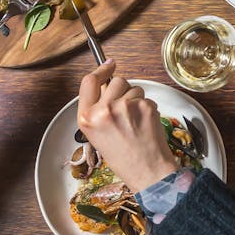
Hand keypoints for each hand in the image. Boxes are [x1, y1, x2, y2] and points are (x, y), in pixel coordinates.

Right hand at [77, 61, 178, 191]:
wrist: (146, 171)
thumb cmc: (123, 158)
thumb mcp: (97, 134)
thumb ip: (98, 109)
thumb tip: (108, 85)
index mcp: (87, 118)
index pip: (88, 81)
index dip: (100, 69)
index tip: (108, 63)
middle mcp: (103, 110)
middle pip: (115, 80)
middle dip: (123, 90)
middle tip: (127, 109)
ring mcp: (125, 107)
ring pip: (134, 87)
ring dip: (137, 99)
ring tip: (136, 121)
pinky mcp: (145, 106)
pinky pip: (147, 98)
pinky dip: (148, 108)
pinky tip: (145, 124)